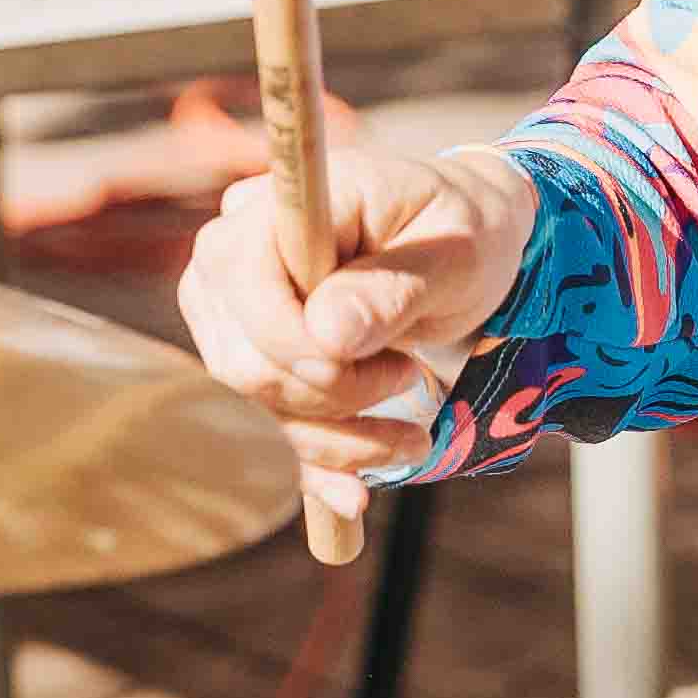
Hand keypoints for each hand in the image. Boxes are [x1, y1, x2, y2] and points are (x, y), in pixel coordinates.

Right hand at [175, 132, 537, 545]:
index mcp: (284, 203)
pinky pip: (263, 424)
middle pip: (243, 356)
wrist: (465, 243)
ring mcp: (232, 306)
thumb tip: (327, 332)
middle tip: (412, 383)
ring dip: (334, 439)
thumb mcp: (456, 252)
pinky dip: (313, 464)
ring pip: (253, 402)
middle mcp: (235, 249)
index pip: (241, 279)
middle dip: (332, 397)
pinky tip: (355, 494)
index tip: (395, 370)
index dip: (296, 342)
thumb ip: (395, 286)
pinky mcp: (250, 355)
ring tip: (412, 437)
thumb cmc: (462, 231)